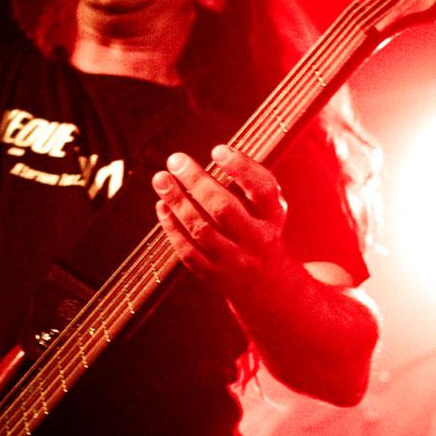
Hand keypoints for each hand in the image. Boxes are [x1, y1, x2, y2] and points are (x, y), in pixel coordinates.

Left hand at [152, 144, 286, 297]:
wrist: (266, 285)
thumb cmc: (261, 230)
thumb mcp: (268, 208)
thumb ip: (249, 183)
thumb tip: (216, 154)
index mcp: (274, 218)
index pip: (262, 190)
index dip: (241, 168)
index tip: (217, 149)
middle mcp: (258, 240)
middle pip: (224, 209)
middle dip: (196, 181)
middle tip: (175, 160)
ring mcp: (235, 261)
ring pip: (201, 230)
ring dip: (177, 201)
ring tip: (161, 179)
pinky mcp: (214, 276)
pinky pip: (188, 251)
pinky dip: (172, 227)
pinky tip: (162, 206)